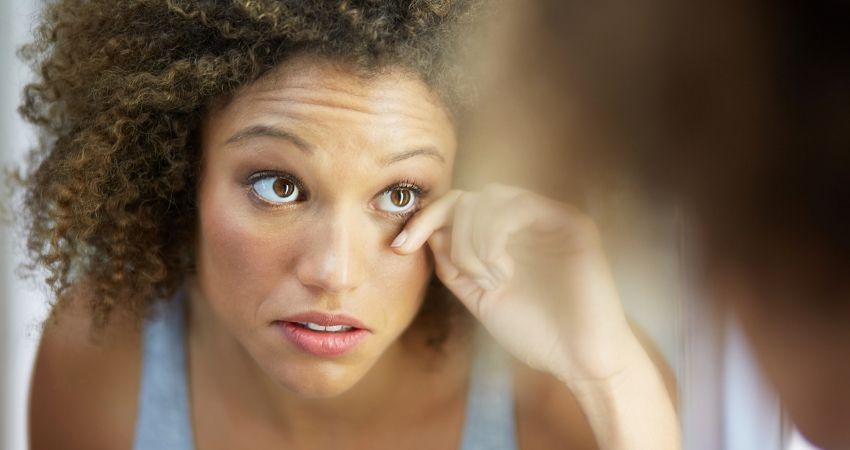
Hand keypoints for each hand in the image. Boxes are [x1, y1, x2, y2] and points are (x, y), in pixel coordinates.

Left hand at [392, 185, 642, 382]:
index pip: (456, 207)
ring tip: (487, 277)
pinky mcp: (572, 224)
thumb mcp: (480, 298)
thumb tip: (427, 233)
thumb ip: (454, 266)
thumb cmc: (536, 333)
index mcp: (502, 235)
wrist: (580, 362)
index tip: (399, 247)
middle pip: (469, 196)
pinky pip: (523, 206)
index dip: (424, 219)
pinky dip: (496, 233)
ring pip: (491, 197)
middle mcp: (525, 221)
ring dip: (473, 238)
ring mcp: (548, 219)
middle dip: (448, 230)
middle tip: (463, 272)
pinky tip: (499, 268)